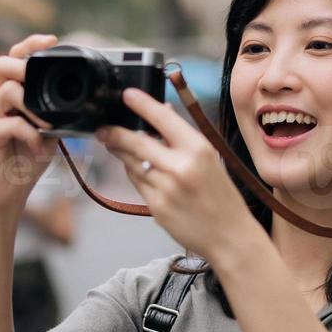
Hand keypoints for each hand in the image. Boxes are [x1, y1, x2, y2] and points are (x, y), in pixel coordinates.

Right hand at [0, 34, 57, 214]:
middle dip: (26, 68)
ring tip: (48, 126)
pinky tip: (40, 147)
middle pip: (1, 65)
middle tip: (44, 84)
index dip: (29, 44)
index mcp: (4, 94)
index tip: (51, 40)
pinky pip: (10, 123)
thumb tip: (80, 98)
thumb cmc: (24, 160)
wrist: (7, 194)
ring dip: (34, 106)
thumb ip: (54, 111)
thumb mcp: (46, 131)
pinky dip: (31, 133)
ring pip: (7, 90)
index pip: (12, 58)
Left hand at [95, 87, 257, 259]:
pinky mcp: (156, 207)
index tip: (127, 95)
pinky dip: (134, 174)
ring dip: (121, 153)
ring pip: (132, 163)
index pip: (163, 118)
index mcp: (198, 149)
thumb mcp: (210, 159)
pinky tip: (137, 170)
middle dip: (115, 133)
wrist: (229, 236)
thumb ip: (183, 137)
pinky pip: (137, 183)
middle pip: (136, 142)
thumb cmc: (221, 195)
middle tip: (103, 129)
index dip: (142, 104)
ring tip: (115, 145)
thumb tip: (162, 111)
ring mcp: (166, 188)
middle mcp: (180, 167)